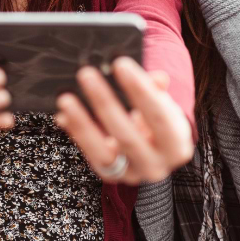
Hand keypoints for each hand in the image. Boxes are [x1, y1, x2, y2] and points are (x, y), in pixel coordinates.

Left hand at [55, 57, 193, 183]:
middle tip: (87, 73)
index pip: (160, 118)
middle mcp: (156, 167)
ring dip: (82, 123)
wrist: (156, 150)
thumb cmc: (160, 121)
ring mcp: (131, 174)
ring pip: (103, 152)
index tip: (120, 64)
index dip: (141, 90)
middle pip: (128, 136)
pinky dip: (76, 133)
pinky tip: (62, 115)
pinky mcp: (109, 176)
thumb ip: (158, 91)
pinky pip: (88, 154)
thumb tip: (158, 78)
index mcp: (177, 148)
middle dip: (105, 102)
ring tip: (66, 98)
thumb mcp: (164, 105)